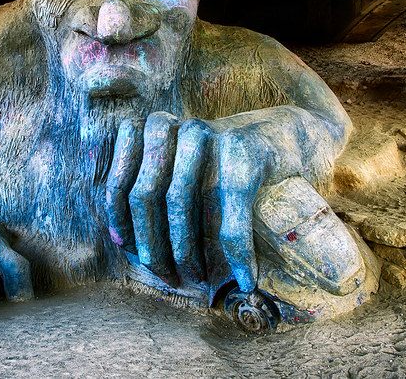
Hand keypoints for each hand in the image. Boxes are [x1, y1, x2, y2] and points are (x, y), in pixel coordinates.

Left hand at [104, 111, 299, 293]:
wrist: (285, 136)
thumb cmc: (225, 165)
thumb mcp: (183, 168)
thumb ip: (152, 192)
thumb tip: (121, 243)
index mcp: (154, 130)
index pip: (120, 183)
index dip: (120, 224)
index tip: (131, 254)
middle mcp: (176, 128)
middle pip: (145, 195)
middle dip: (152, 245)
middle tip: (167, 277)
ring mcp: (210, 136)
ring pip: (179, 201)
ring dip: (185, 250)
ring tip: (196, 277)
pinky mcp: (243, 152)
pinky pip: (230, 207)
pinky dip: (238, 250)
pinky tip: (245, 277)